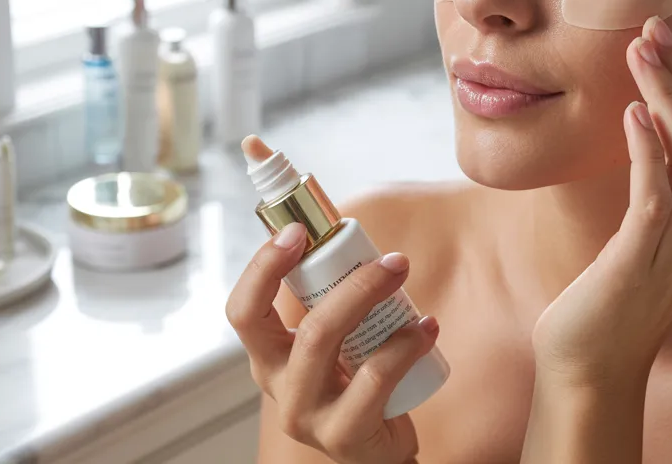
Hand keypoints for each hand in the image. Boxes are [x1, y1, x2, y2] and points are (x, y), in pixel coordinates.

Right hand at [226, 223, 438, 463]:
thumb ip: (327, 293)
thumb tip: (340, 228)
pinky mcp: (342, 436)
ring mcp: (307, 415)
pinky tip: (427, 329)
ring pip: (327, 346)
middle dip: (350, 284)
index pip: (244, 310)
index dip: (262, 267)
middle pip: (301, 326)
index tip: (296, 231)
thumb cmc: (355, 381)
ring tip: (405, 281)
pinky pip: (373, 381)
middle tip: (392, 259)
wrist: (376, 451)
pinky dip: (405, 346)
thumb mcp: (333, 338)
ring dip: (373, 302)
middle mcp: (278, 385)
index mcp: (269, 354)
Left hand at [531, 15, 671, 387]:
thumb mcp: (641, 236)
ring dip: (666, 97)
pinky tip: (632, 113)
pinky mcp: (646, 261)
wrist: (590, 367)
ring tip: (641, 52)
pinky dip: (649, 149)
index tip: (662, 39)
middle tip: (653, 27)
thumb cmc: (607, 298)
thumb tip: (646, 133)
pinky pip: (658, 195)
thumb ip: (654, 189)